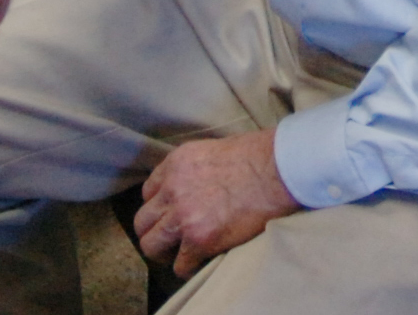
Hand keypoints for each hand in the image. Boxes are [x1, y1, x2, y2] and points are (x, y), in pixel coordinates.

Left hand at [134, 131, 300, 277]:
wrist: (275, 171)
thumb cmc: (255, 156)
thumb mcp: (210, 150)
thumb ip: (192, 169)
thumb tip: (194, 183)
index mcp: (175, 165)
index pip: (148, 193)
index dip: (159, 207)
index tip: (170, 215)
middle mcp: (172, 190)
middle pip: (143, 221)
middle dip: (153, 232)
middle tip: (169, 239)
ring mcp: (183, 216)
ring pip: (151, 245)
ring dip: (163, 252)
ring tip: (177, 255)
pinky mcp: (199, 239)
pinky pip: (180, 264)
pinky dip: (186, 268)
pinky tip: (197, 264)